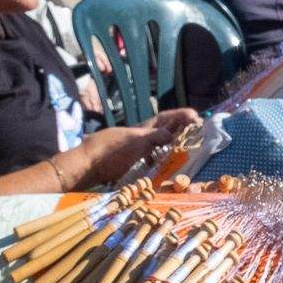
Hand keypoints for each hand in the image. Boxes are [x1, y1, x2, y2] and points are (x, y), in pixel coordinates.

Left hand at [74, 108, 200, 185]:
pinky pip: (151, 159)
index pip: (165, 119)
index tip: (195, 116)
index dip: (180, 116)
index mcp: (142, 130)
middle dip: (180, 129)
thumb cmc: (109, 152)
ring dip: (172, 144)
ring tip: (186, 146)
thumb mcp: (135, 143)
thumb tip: (173, 134)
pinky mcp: (129, 165)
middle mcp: (140, 139)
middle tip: (196, 128)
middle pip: (163, 131)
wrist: (85, 166)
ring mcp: (134, 152)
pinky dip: (161, 159)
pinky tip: (166, 165)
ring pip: (158, 145)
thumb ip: (154, 138)